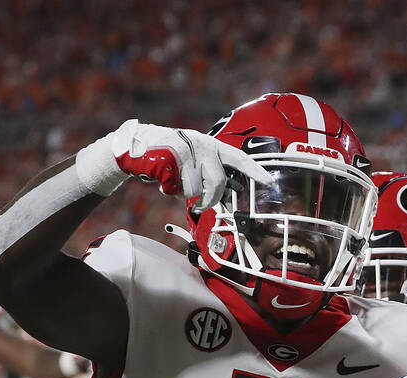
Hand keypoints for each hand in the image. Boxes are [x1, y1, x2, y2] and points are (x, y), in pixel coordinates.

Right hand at [75, 119, 272, 210]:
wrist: (136, 147)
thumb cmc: (170, 159)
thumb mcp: (194, 161)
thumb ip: (211, 174)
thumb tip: (228, 197)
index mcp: (212, 145)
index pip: (239, 158)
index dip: (255, 171)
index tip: (269, 181)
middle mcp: (202, 145)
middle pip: (217, 182)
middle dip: (210, 199)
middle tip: (201, 205)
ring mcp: (186, 150)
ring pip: (196, 189)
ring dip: (186, 194)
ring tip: (176, 185)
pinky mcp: (169, 158)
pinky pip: (177, 187)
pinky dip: (170, 190)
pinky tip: (164, 181)